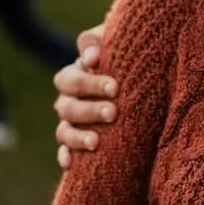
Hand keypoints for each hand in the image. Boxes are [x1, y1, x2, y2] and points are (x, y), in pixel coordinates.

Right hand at [53, 24, 119, 166]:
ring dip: (78, 137)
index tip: (115, 88)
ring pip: (63, 131)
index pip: (72, 79)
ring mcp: (70, 123)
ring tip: (96, 142)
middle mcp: (69, 99)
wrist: (139, 86)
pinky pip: (65, 153)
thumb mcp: (119, 46)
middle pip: (68, 106)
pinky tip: (71, 164)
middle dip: (90, 110)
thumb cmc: (128, 61)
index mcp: (76, 74)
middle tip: (113, 112)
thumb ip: (102, 41)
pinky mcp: (76, 144)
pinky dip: (65, 157)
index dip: (89, 83)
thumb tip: (92, 57)